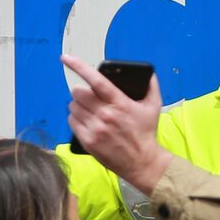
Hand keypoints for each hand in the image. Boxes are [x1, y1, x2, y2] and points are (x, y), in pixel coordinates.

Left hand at [63, 55, 172, 192]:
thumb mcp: (154, 107)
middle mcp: (106, 114)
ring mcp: (95, 128)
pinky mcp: (88, 141)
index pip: (97, 80)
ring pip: (73, 107)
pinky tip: (85, 120)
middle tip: (88, 96)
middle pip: (79, 93)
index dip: (79, 66)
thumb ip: (152, 86)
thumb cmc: (146, 133)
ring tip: (88, 110)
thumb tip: (149, 73)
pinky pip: (72, 121)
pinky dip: (75, 118)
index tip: (66, 58)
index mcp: (120, 103)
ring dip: (78, 105)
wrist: (142, 161)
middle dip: (81, 91)